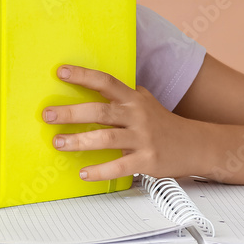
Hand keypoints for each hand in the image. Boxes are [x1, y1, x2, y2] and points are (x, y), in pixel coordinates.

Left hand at [42, 64, 203, 180]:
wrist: (196, 145)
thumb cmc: (164, 123)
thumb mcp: (145, 102)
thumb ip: (123, 95)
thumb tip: (95, 84)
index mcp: (133, 99)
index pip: (105, 82)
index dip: (83, 75)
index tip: (60, 72)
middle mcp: (137, 115)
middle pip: (101, 111)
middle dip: (71, 112)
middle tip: (48, 114)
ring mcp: (142, 138)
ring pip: (106, 139)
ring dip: (79, 141)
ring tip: (59, 142)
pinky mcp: (147, 160)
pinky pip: (119, 166)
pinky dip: (100, 171)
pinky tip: (84, 172)